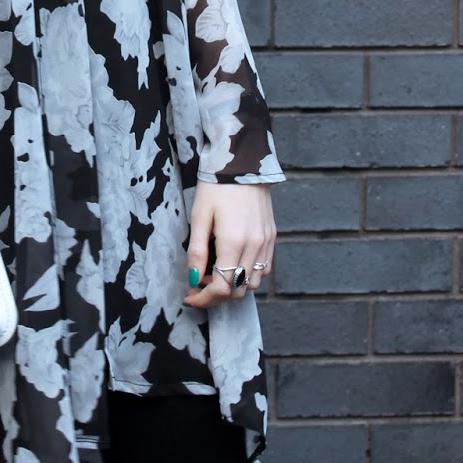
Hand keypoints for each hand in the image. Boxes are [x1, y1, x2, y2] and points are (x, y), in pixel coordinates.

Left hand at [183, 181, 276, 309]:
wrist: (242, 163)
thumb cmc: (216, 188)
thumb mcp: (199, 217)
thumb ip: (196, 251)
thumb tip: (193, 280)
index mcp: (233, 242)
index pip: (221, 287)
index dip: (203, 298)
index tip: (190, 296)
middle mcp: (254, 245)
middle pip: (238, 290)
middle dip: (217, 295)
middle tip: (199, 285)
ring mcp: (267, 241)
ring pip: (253, 282)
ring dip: (234, 285)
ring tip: (216, 272)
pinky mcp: (272, 236)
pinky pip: (265, 268)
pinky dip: (249, 273)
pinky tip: (234, 262)